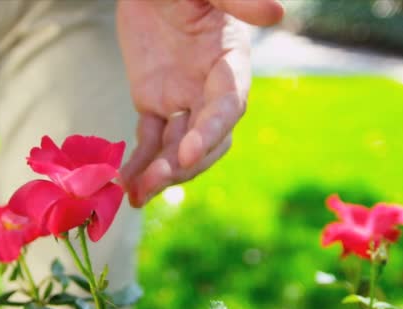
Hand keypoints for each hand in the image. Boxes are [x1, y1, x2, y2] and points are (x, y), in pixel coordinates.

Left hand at [117, 0, 282, 206]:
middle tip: (153, 182)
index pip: (227, 107)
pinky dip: (139, 161)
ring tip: (134, 195)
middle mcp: (210, 90)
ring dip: (160, 173)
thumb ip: (237, 0)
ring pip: (176, 147)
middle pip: (206, 139)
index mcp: (230, 64)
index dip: (210, 132)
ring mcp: (181, 100)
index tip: (186, 154)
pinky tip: (125, 182)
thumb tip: (277, 13)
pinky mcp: (153, 103)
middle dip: (183, 164)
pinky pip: (149, 139)